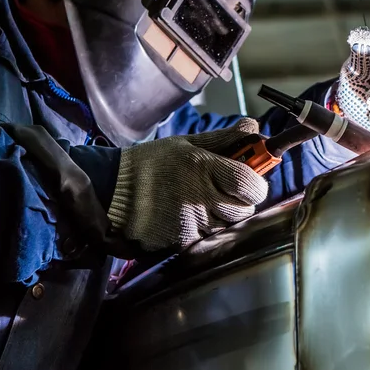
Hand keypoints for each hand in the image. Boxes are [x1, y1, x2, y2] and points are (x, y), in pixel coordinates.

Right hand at [107, 119, 267, 250]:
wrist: (112, 192)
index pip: (251, 184)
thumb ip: (224, 138)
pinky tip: (190, 215)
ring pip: (229, 224)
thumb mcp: (187, 143)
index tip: (251, 178)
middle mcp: (201, 197)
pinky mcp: (182, 242)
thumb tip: (253, 127)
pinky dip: (205, 228)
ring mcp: (192, 222)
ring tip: (204, 200)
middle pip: (245, 208)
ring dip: (224, 215)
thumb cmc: (151, 164)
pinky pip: (208, 238)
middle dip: (242, 200)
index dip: (256, 183)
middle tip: (227, 190)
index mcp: (205, 168)